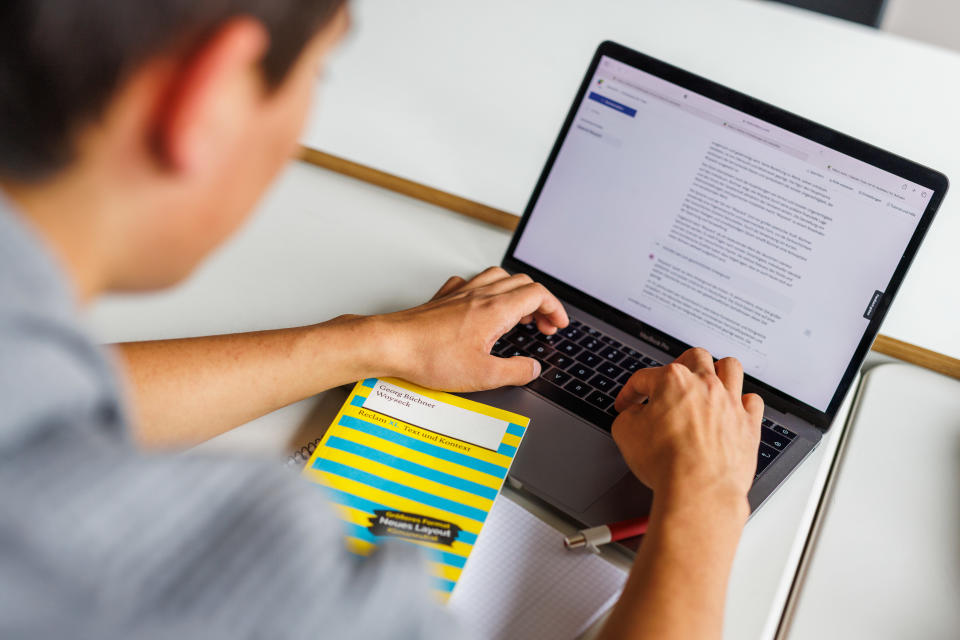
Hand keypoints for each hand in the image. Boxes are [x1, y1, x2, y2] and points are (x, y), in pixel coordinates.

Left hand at [373, 267, 567, 391]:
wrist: (392, 345)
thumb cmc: (430, 357)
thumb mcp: (483, 375)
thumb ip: (515, 371)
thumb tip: (532, 368)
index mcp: (496, 310)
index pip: (538, 294)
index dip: (555, 308)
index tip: (558, 324)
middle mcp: (481, 295)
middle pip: (523, 283)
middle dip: (540, 302)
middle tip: (543, 324)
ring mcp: (461, 293)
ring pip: (499, 277)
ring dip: (516, 292)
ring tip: (518, 312)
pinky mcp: (444, 298)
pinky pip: (471, 283)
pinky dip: (486, 290)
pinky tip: (481, 304)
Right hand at [611, 348, 762, 506]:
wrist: (698, 489)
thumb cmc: (665, 462)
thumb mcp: (625, 433)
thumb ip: (628, 416)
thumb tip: (633, 415)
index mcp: (673, 381)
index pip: (644, 377)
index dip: (630, 391)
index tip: (627, 404)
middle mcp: (705, 385)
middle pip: (695, 357)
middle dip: (679, 364)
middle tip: (671, 380)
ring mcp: (730, 403)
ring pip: (730, 368)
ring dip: (718, 370)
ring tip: (709, 381)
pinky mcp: (748, 425)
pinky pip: (752, 401)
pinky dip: (743, 402)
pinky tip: (733, 409)